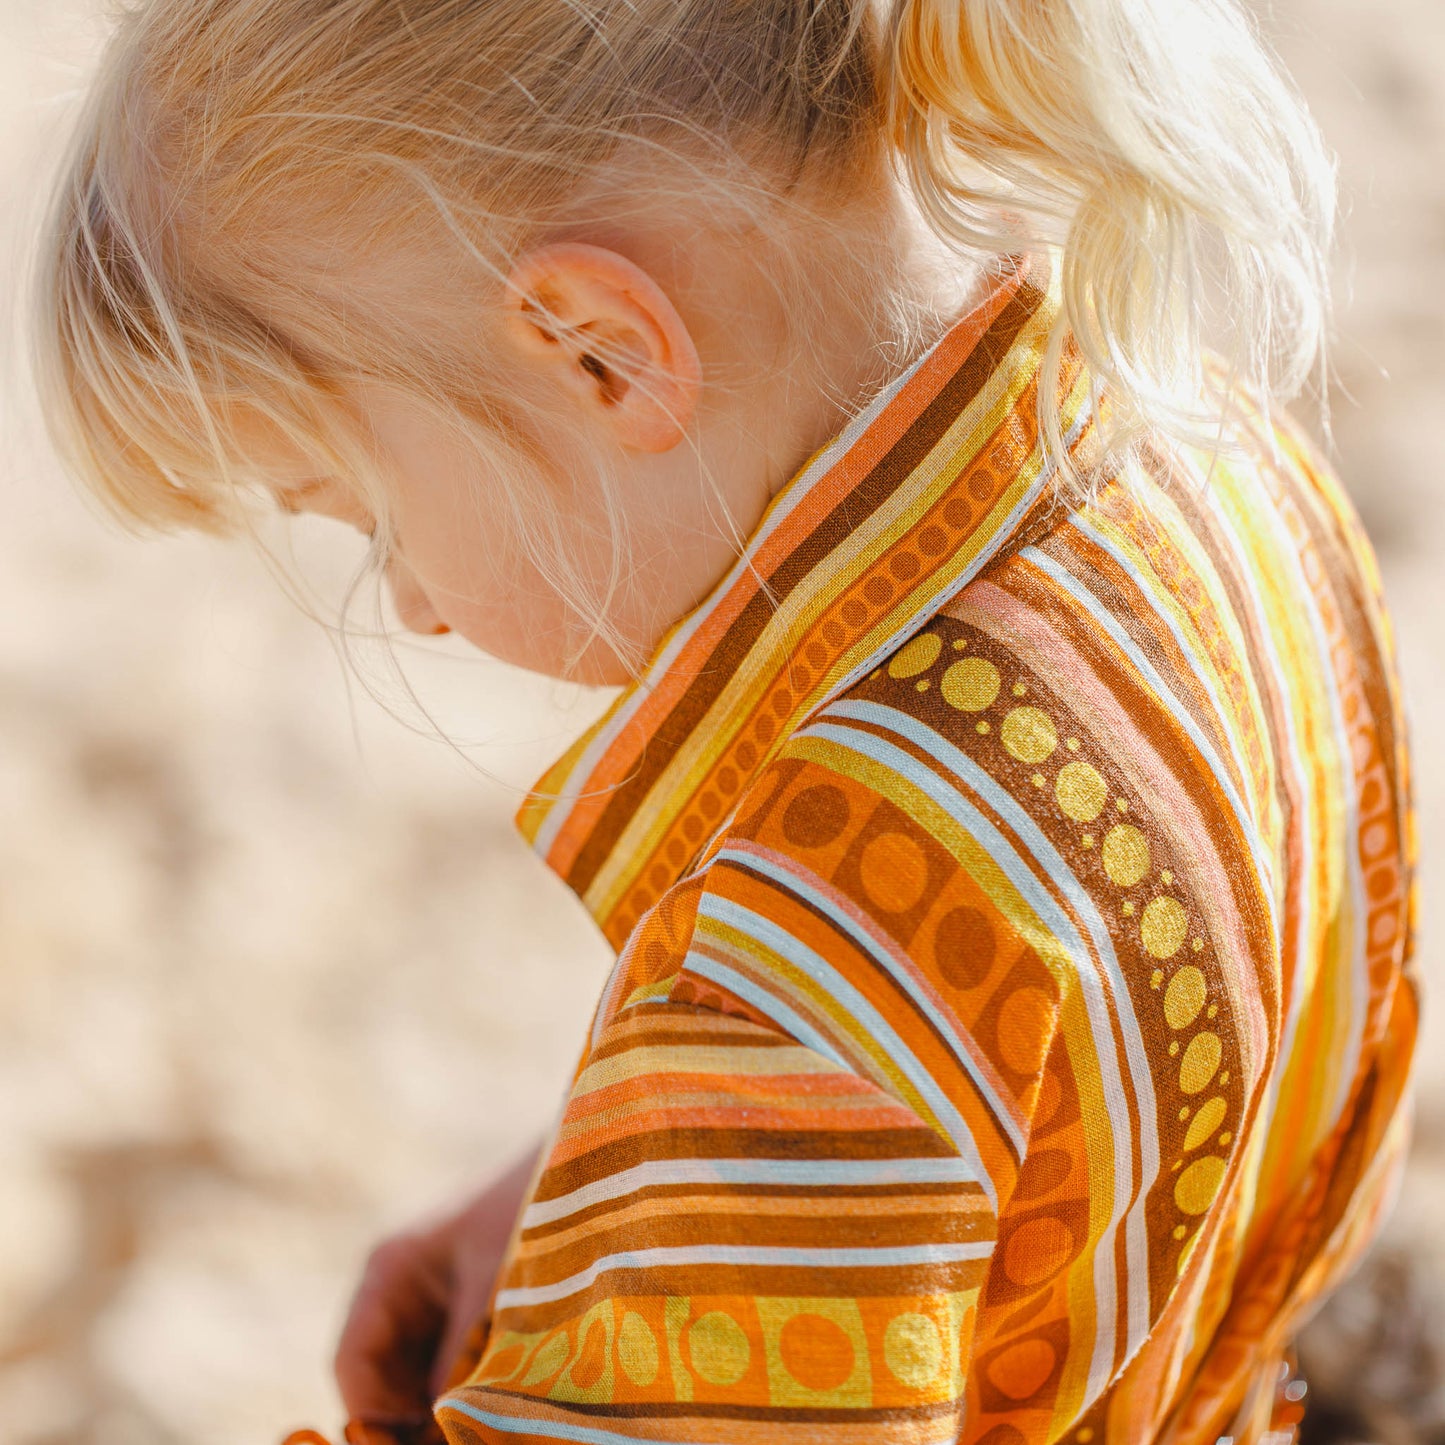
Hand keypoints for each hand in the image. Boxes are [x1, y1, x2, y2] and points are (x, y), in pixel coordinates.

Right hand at [334, 1148, 538, 1436]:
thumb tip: (442, 1421)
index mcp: (389, 1270)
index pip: (352, 1363)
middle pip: (379, 1377)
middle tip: (454, 1437)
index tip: (413, 1442)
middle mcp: (397, 1285)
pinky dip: (461, 1383)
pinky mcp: (460, 1302)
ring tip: (478, 1418)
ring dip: (438, 1401)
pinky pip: (445, 1360)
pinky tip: (494, 1394)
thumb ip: (461, 1356)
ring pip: (413, 1374)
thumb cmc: (531, 1210)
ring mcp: (428, 1294)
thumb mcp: (494, 1286)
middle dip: (408, 1416)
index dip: (372, 1416)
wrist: (580, 1165)